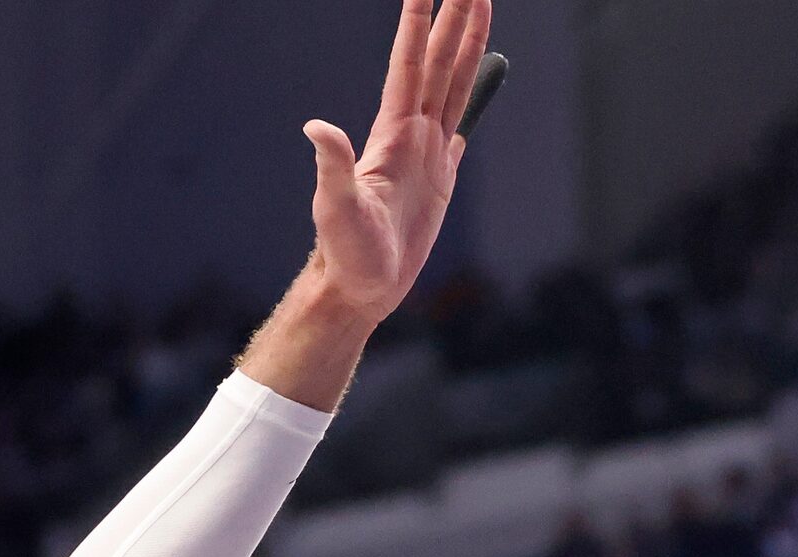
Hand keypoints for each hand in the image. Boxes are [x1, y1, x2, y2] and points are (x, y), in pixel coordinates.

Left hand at [302, 0, 493, 323]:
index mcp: (393, 134)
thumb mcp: (337, 208)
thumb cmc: (345, 252)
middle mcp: (411, 134)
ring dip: (468, 44)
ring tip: (481, 4)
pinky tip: (478, 80)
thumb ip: (332, 166)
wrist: (359, 287)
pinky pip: (460, 125)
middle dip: (455, 18)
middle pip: (440, 62)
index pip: (410, 65)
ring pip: (454, 85)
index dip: (419, 22)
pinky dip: (473, 98)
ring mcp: (427, 153)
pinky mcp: (440, 178)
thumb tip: (316, 127)